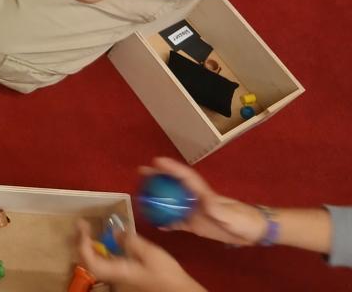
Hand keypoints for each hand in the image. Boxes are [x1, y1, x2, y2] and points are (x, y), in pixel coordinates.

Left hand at [76, 220, 205, 291]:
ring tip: (87, 231)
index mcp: (117, 272)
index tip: (83, 224)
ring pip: (95, 263)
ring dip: (88, 247)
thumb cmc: (167, 275)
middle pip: (88, 262)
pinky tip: (103, 243)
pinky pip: (104, 264)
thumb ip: (130, 241)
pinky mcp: (124, 279)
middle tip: (82, 225)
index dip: (82, 242)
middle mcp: (113, 279)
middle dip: (81, 242)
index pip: (89, 259)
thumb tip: (114, 231)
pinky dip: (98, 252)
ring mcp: (118, 281)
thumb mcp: (150, 253)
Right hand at [142, 158, 267, 245]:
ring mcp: (194, 212)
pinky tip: (156, 224)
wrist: (253, 232)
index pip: (185, 177)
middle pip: (174, 185)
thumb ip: (217, 209)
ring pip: (172, 202)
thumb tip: (205, 202)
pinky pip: (177, 222)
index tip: (157, 161)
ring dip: (158, 198)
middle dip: (159, 177)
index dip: (172, 168)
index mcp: (204, 194)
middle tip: (142, 171)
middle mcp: (195, 200)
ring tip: (142, 194)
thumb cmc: (244, 220)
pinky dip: (166, 221)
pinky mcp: (196, 225)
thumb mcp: (231, 215)